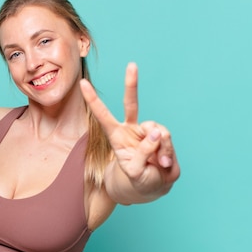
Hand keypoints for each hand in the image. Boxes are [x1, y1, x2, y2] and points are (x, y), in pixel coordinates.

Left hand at [80, 62, 179, 196]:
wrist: (154, 185)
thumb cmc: (140, 179)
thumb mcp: (136, 172)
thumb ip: (143, 154)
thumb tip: (156, 134)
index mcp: (117, 138)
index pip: (103, 116)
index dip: (94, 101)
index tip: (83, 84)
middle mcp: (131, 130)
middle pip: (131, 103)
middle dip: (131, 84)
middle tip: (131, 66)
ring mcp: (147, 132)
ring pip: (157, 130)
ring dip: (161, 149)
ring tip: (158, 164)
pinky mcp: (162, 136)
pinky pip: (167, 138)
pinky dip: (168, 151)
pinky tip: (164, 163)